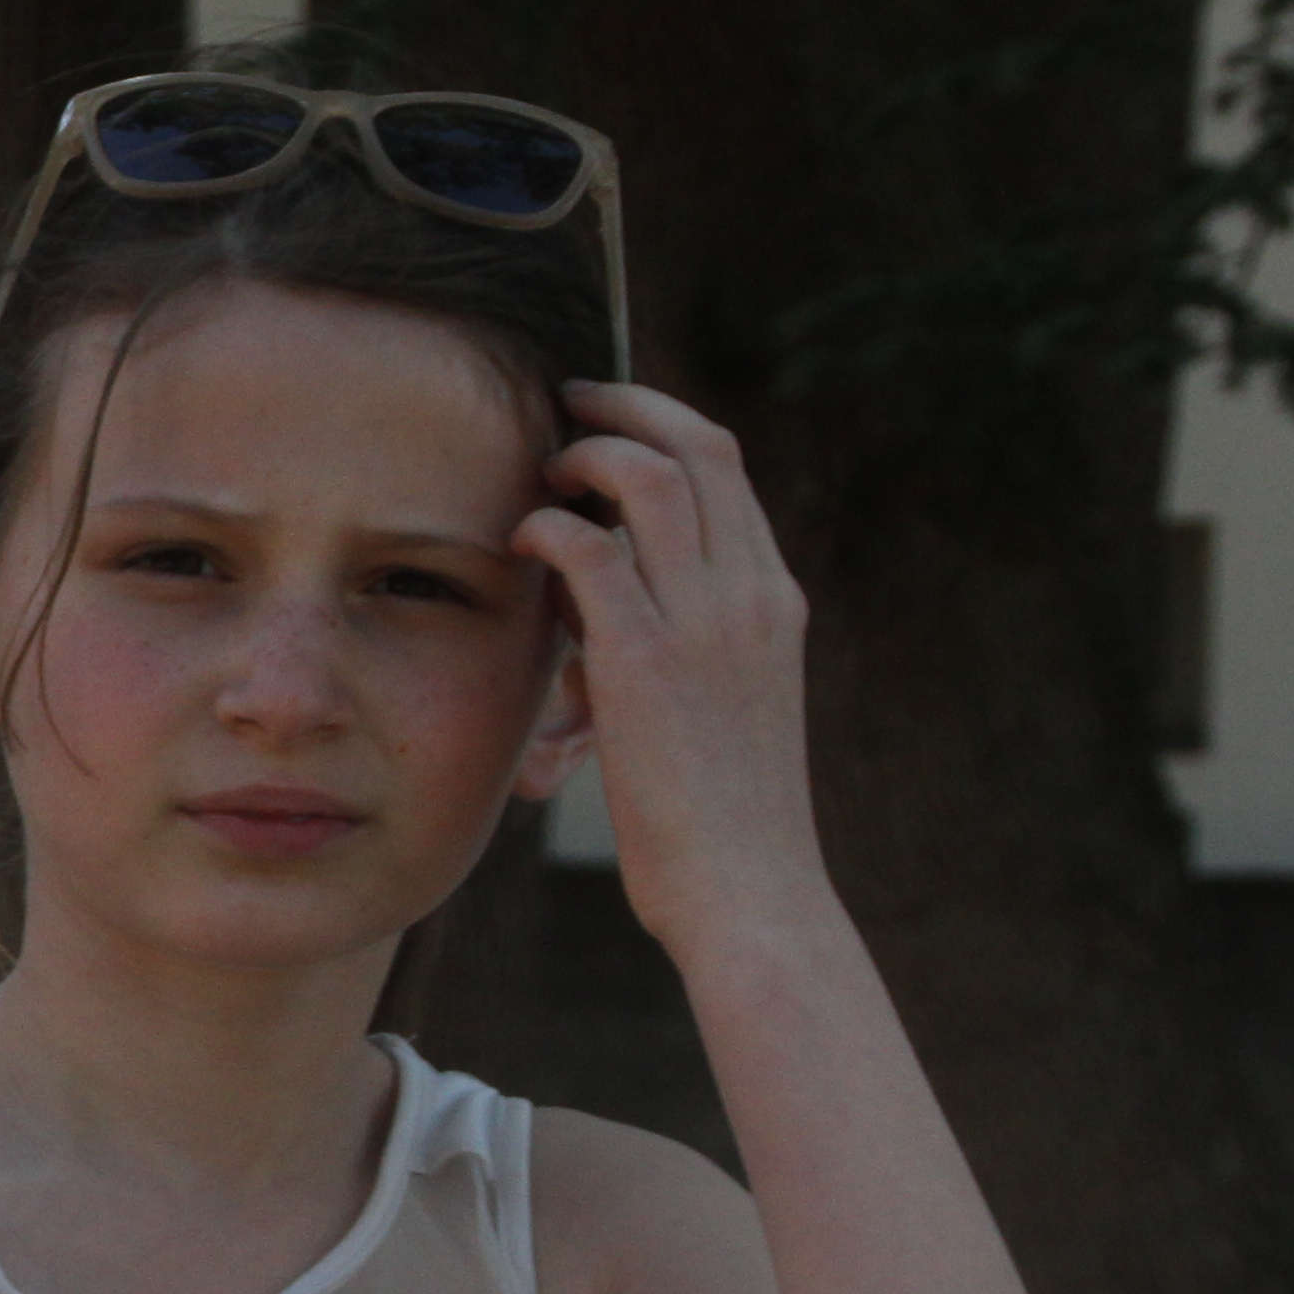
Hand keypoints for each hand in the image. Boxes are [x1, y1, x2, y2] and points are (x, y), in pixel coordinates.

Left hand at [513, 379, 834, 958]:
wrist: (749, 890)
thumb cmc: (717, 819)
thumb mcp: (716, 709)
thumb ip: (675, 645)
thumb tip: (597, 611)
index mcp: (774, 602)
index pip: (727, 470)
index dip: (661, 425)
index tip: (605, 421)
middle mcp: (752, 596)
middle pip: (701, 446)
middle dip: (626, 407)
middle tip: (565, 403)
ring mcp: (706, 624)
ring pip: (652, 478)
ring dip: (585, 456)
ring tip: (542, 471)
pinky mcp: (647, 664)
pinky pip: (591, 554)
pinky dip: (548, 528)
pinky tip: (520, 542)